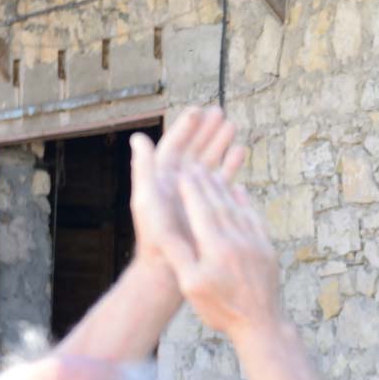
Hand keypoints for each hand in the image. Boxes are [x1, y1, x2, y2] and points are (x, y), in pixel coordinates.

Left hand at [129, 106, 248, 276]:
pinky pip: (220, 181)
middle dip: (206, 131)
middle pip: (193, 151)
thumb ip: (143, 168)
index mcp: (161, 179)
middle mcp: (177, 184)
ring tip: (233, 126)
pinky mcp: (208, 206)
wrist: (170, 268)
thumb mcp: (147, 200)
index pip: (173, 147)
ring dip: (219, 144)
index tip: (198, 111)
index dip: (186, 129)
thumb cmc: (156, 238)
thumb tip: (138, 138)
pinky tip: (241, 152)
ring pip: (208, 162)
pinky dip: (230, 166)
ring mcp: (193, 195)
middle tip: (220, 111)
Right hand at [163, 161, 280, 337]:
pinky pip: (255, 218)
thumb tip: (165, 228)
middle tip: (193, 165)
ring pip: (237, 207)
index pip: (200, 209)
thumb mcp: (191, 285)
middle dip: (204, 183)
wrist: (261, 324)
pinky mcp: (267, 248)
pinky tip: (239, 191)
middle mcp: (237, 239)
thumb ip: (180, 254)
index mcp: (215, 246)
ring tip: (212, 172)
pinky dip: (245, 202)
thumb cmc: (221, 308)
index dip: (190, 189)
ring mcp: (255, 242)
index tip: (181, 172)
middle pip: (218, 203)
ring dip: (223, 188)